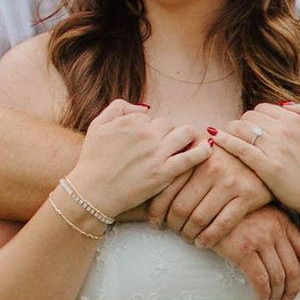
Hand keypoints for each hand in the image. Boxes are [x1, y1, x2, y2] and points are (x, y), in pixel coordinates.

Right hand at [66, 100, 209, 219]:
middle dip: (169, 133)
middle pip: (169, 124)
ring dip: (188, 137)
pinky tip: (207, 149)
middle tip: (167, 145)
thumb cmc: (92, 160)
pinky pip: (191, 157)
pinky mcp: (164, 172)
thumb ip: (118, 107)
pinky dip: (203, 151)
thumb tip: (145, 109)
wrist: (92, 191)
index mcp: (131, 121)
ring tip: (190, 143)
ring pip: (185, 134)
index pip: (152, 118)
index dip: (151, 129)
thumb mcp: (97, 125)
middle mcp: (146, 133)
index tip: (148, 141)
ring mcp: (157, 153)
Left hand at [147, 143, 273, 249]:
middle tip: (172, 232)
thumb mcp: (203, 148)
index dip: (157, 211)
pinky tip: (203, 242)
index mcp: (196, 156)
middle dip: (173, 226)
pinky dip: (209, 238)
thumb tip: (152, 180)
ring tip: (187, 238)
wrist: (265, 153)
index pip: (167, 188)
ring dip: (189, 235)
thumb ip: (182, 159)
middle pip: (181, 207)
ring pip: (199, 218)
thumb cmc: (227, 154)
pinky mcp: (247, 196)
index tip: (154, 223)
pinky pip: (222, 224)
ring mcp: (230, 182)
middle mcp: (211, 168)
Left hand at [212, 101, 299, 223]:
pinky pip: (240, 147)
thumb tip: (284, 105)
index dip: (257, 117)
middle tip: (240, 135)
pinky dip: (225, 140)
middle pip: (250, 116)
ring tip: (226, 136)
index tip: (253, 127)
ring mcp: (275, 149)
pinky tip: (215, 137)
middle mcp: (284, 130)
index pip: (264, 108)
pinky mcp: (266, 167)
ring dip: (231, 130)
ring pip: (242, 128)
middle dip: (244, 123)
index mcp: (296, 120)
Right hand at [214, 204, 299, 299]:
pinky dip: (263, 294)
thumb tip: (289, 258)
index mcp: (282, 220)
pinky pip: (260, 280)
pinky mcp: (242, 251)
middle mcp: (274, 230)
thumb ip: (276, 228)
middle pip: (293, 268)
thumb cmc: (233, 213)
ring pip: (278, 277)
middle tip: (286, 299)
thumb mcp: (260, 213)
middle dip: (292, 289)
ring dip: (277, 294)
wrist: (207, 208)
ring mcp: (259, 240)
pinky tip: (260, 299)